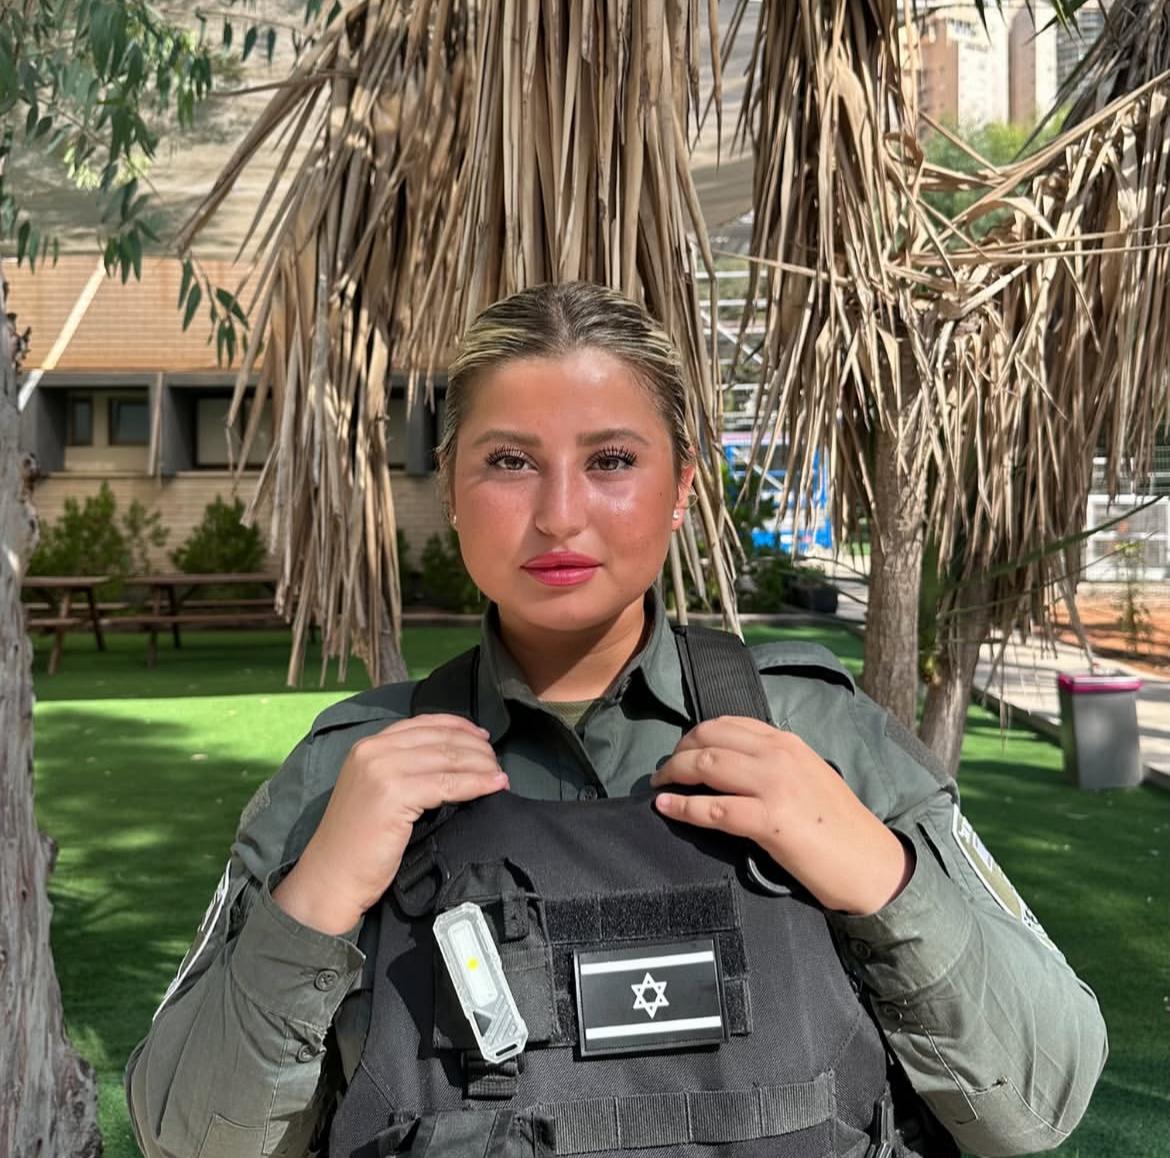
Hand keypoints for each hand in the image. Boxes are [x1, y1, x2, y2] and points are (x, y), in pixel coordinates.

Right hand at [273, 714, 506, 933]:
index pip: (424, 723)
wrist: (331, 878)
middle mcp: (374, 750)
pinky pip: (448, 784)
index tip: (483, 737)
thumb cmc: (358, 843)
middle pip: (440, 739)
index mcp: (368, 745)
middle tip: (497, 762)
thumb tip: (453, 758)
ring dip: (482, 765)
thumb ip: (404, 767)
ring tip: (501, 775)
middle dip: (476, 748)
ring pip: (448, 758)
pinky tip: (495, 786)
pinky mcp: (394, 793)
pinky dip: (477, 784)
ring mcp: (382, 769)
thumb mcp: (377, 791)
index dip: (459, 726)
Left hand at [650, 717, 911, 915]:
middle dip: (677, 752)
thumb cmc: (838, 826)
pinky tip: (665, 807)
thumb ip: (772, 764)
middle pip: (709, 739)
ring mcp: (774, 785)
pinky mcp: (770, 820)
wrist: (872, 863)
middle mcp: (779, 754)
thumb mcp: (806, 776)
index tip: (681, 750)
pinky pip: (713, 809)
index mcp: (787, 742)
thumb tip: (732, 766)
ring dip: (673, 774)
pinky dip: (683, 807)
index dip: (695, 735)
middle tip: (664, 771)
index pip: (727, 723)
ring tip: (659, 786)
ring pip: (706, 765)